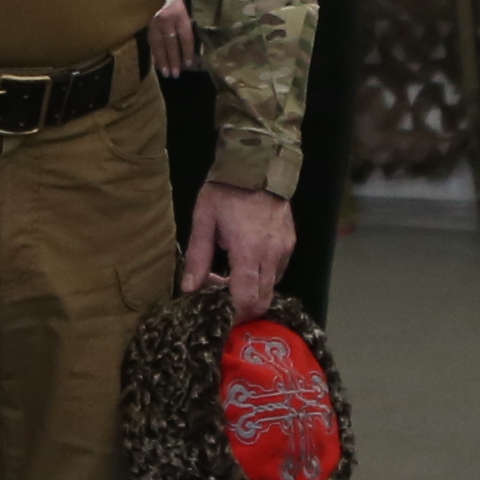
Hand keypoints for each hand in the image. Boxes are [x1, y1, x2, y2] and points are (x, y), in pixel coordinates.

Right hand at [145, 0, 197, 76]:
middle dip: (174, 60)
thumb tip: (189, 36)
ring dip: (162, 60)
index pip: (186, 37)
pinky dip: (153, 52)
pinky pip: (149, 40)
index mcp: (179, 14)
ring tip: (165, 73)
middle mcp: (167, 20)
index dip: (188, 51)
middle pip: (171, 44)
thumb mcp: (183, 1)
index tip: (190, 64)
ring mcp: (154, 22)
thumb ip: (186, 17)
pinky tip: (154, 62)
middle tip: (175, 75)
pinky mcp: (145, 22)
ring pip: (159, 44)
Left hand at [182, 181, 294, 317]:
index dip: (234, 314)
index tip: (220, 315)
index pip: (246, 298)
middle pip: (263, 300)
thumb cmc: (225, 191)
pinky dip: (262, 277)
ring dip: (252, 292)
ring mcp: (284, 249)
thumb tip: (189, 289)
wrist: (257, 164)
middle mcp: (271, 254)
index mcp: (248, 250)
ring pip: (272, 288)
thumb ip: (197, 257)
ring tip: (231, 278)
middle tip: (223, 301)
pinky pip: (278, 272)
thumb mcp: (204, 220)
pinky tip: (246, 264)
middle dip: (243, 309)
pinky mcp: (291, 243)